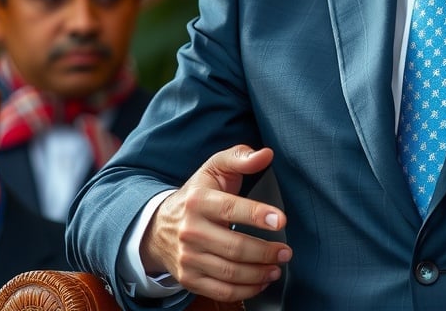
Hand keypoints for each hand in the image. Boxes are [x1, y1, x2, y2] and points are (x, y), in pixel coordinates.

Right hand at [141, 145, 291, 301]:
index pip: (231, 208)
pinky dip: (245, 290)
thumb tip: (266, 154)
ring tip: (278, 267)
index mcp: (198, 201)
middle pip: (234, 247)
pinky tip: (261, 281)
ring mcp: (188, 257)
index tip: (281, 220)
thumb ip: (241, 157)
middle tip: (286, 251)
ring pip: (229, 272)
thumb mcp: (215, 168)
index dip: (258, 215)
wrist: (159, 226)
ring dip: (259, 273)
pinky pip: (220, 290)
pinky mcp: (188, 278)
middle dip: (265, 251)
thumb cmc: (197, 194)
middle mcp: (190, 230)